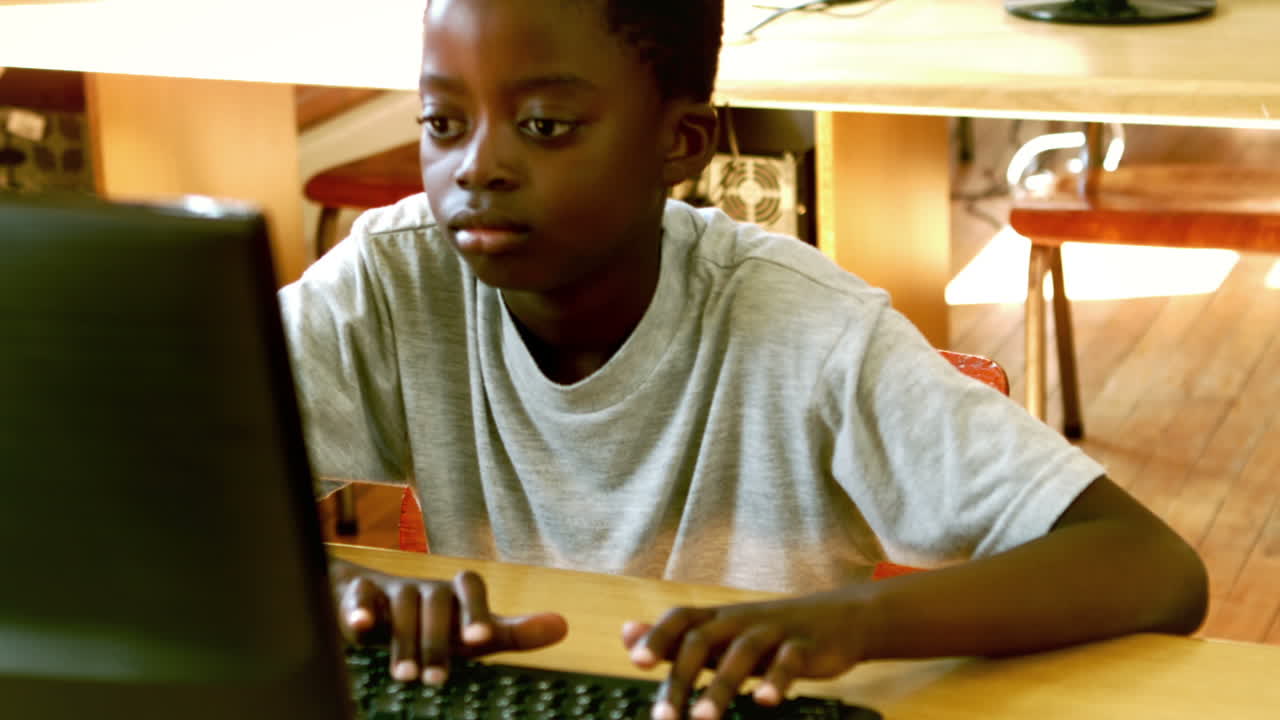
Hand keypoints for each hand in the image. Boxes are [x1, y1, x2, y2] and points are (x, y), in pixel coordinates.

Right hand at [330, 559, 567, 684]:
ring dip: (403, 640)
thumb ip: (513, 633)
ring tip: (405, 676)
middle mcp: (427, 587)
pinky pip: (359, 595)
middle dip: (434, 642)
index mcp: (455, 593)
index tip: (478, 642)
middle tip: (434, 681)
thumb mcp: (471, 634)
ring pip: (401, 603)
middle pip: (434, 602)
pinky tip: (359, 629)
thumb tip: (564, 625)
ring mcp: (392, 588)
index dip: (475, 610)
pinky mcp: (358, 593)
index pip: (470, 585)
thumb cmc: (434, 626)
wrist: (372, 604)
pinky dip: (359, 609)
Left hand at [621, 589, 874, 719]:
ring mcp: (773, 632)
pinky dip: (777, 681)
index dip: (658, 636)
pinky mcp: (805, 647)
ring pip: (742, 654)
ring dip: (720, 688)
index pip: (681, 619)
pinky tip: (765, 702)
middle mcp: (740, 621)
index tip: (637, 663)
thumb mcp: (721, 633)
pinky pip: (789, 661)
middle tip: (664, 718)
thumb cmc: (768, 632)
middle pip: (703, 641)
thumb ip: (675, 638)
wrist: (839, 618)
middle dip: (681, 679)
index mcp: (718, 619)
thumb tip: (626, 632)